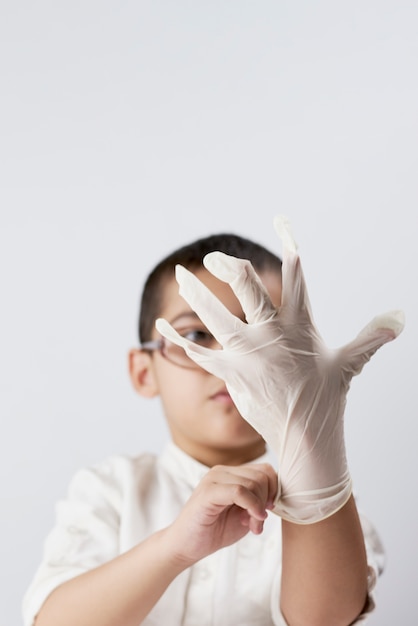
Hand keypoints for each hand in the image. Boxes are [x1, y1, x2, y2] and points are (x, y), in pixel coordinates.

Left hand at [156, 216, 404, 523]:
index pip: (296, 274)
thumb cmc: (326, 399)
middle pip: (247, 289)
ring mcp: (249, 355)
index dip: (288, 242)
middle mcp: (273, 335)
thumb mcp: (349, 362)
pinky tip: (161, 325)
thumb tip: (401, 317)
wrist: (306, 439)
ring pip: (215, 316)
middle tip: (215, 258)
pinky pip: (198, 352)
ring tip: (181, 275)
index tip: (280, 221)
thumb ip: (371, 335)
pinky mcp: (230, 374)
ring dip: (195, 294)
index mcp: (300, 325)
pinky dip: (177, 337)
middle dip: (229, 268)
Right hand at [166, 463, 276, 564]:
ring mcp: (213, 479)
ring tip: (251, 526)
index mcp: (231, 474)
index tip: (268, 512)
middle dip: (266, 501)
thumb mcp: (244, 514)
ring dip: (259, 508)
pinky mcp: (207, 491)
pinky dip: (251, 506)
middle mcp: (222, 471)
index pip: (265, 470)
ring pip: (253, 482)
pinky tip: (251, 522)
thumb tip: (277, 495)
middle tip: (257, 523)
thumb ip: (259, 501)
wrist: (185, 546)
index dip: (273, 491)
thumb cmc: (214, 531)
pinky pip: (239, 491)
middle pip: (262, 476)